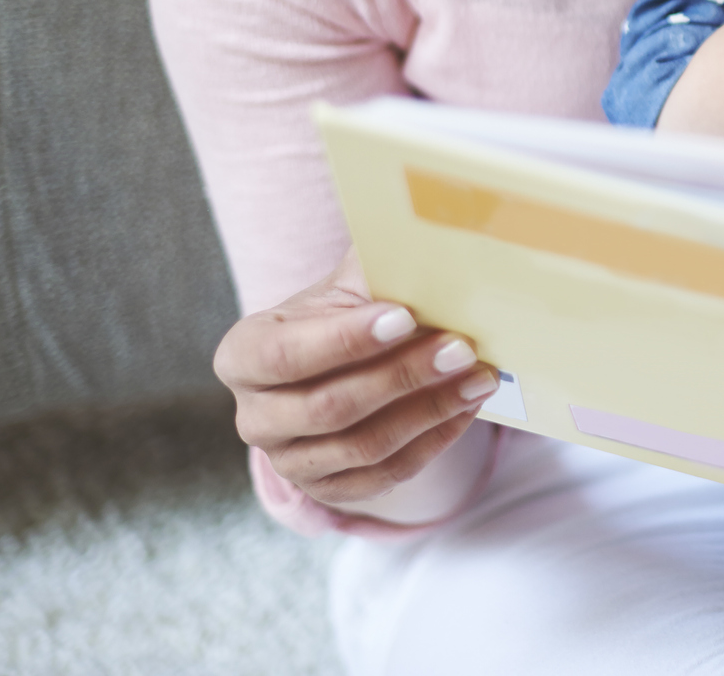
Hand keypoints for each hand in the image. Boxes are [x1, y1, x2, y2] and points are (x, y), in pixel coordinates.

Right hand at [213, 247, 498, 505]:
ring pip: (363, 446)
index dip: (345, 340)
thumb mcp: (349, 282)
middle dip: (402, 376)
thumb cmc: (346, 312)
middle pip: (329, 407)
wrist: (343, 363)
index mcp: (244, 354)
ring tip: (479, 377)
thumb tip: (434, 232)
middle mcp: (255, 416)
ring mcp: (289, 461)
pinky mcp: (329, 490)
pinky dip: (434, 441)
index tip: (406, 317)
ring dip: (430, 410)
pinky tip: (468, 407)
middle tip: (461, 347)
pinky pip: (387, 475)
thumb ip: (380, 261)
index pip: (285, 355)